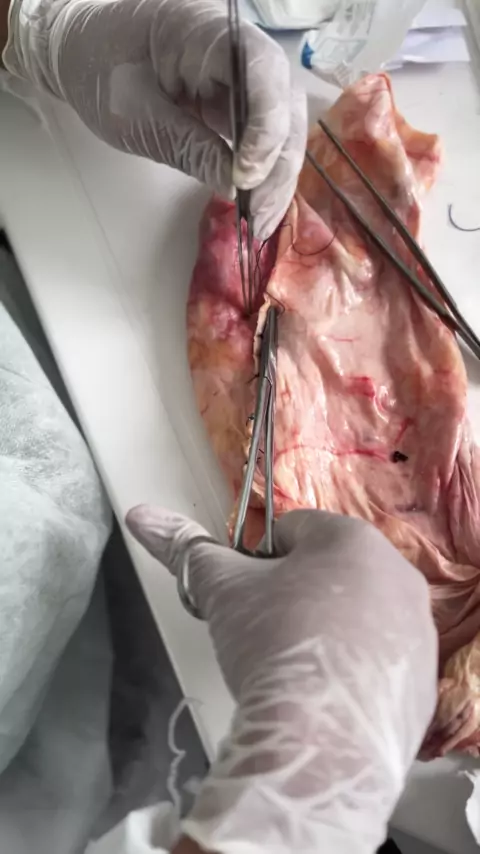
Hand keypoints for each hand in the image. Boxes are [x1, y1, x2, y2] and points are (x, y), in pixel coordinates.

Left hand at [3, 0, 306, 238]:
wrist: (79, 53)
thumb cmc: (97, 71)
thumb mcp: (135, 115)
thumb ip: (188, 146)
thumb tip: (236, 188)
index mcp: (207, 31)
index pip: (262, 69)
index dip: (265, 125)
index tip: (245, 176)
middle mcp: (236, 48)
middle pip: (284, 102)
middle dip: (278, 162)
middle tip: (260, 214)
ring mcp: (238, 76)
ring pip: (282, 123)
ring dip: (277, 174)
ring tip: (260, 221)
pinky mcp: (234, 101)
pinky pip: (262, 135)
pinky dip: (263, 171)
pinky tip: (255, 203)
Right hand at [127, 506, 437, 853]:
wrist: (318, 744)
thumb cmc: (272, 644)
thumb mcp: (223, 591)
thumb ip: (184, 548)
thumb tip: (140, 515)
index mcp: (352, 539)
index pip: (294, 531)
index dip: (260, 562)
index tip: (248, 599)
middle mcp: (398, 575)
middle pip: (331, 573)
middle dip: (297, 596)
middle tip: (268, 636)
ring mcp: (418, 631)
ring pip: (359, 617)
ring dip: (328, 632)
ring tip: (296, 672)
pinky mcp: (423, 682)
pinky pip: (381, 663)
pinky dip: (354, 673)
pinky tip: (326, 700)